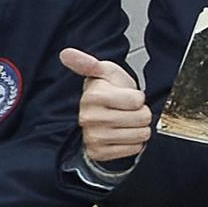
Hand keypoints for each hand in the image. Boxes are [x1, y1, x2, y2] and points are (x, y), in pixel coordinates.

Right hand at [64, 48, 149, 171]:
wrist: (101, 116)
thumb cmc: (107, 91)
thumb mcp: (105, 72)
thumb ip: (88, 63)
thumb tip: (66, 53)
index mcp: (93, 96)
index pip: (138, 100)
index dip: (138, 97)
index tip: (126, 96)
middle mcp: (89, 118)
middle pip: (141, 118)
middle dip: (140, 113)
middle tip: (127, 110)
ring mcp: (93, 137)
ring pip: (140, 135)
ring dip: (138, 128)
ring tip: (125, 121)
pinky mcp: (99, 153)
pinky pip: (133, 149)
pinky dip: (133, 143)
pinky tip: (122, 134)